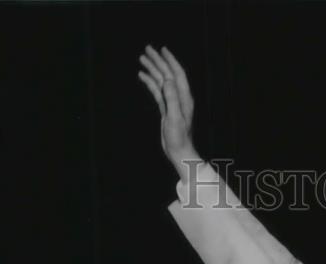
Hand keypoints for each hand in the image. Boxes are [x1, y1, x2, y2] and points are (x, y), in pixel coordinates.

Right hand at [138, 45, 197, 181]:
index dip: (170, 60)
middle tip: (147, 50)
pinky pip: (157, 91)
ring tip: (142, 59)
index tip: (162, 50)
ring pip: (161, 81)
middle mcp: (179, 97)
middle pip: (167, 74)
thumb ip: (172, 98)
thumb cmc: (179, 137)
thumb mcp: (175, 117)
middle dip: (158, 61)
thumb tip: (167, 79)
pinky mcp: (166, 109)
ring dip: (152, 70)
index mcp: (184, 97)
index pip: (177, 74)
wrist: (179, 151)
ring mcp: (172, 102)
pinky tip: (143, 76)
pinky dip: (150, 83)